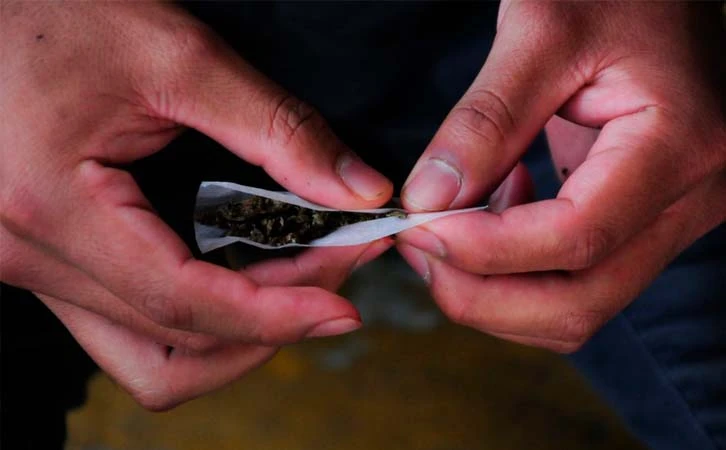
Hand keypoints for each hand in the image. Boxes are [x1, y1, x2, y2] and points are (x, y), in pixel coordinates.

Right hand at [0, 2, 391, 408]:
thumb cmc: (60, 10)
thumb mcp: (177, 56)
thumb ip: (277, 129)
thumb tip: (358, 190)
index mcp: (50, 206)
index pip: (181, 302)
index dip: (276, 317)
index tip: (343, 310)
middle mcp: (28, 256)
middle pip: (173, 343)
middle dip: (271, 319)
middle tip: (336, 269)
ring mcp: (33, 264)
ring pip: (149, 357)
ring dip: (233, 337)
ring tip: (298, 286)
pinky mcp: (50, 257)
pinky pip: (130, 325)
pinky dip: (198, 320)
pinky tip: (244, 279)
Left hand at [397, 1, 725, 351]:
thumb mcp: (541, 31)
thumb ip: (485, 121)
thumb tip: (429, 201)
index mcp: (678, 145)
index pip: (576, 237)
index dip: (486, 248)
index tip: (420, 227)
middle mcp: (690, 200)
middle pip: (579, 303)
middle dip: (482, 295)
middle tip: (420, 249)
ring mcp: (671, 219)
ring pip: (577, 308)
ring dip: (496, 293)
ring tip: (449, 230)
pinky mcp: (645, 223)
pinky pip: (578, 284)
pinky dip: (518, 275)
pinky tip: (494, 215)